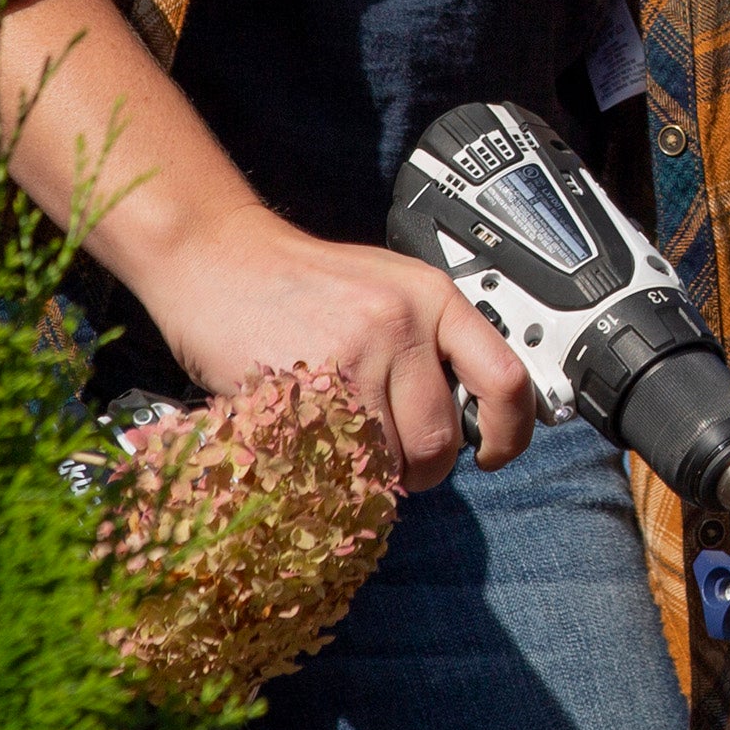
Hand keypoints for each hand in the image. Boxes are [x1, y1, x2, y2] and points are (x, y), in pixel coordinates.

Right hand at [140, 200, 538, 491]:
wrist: (220, 257)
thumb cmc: (304, 281)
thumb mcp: (389, 289)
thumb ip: (432, 343)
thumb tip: (471, 418)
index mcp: (433, 296)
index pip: (505, 377)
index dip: (509, 432)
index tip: (494, 453)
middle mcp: (401, 323)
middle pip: (440, 439)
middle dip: (423, 468)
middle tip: (396, 459)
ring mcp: (352, 356)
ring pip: (390, 460)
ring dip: (373, 472)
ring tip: (346, 446)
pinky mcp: (303, 386)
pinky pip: (337, 461)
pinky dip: (330, 470)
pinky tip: (313, 445)